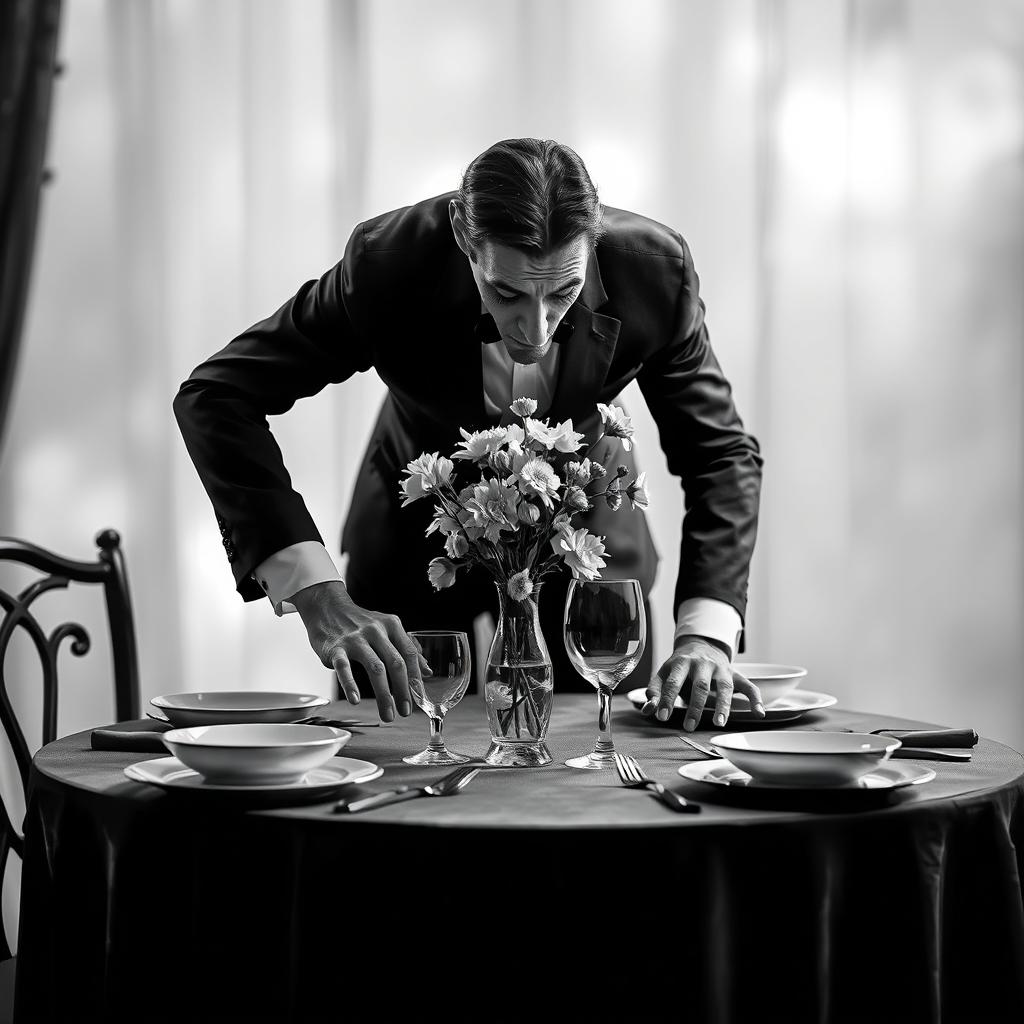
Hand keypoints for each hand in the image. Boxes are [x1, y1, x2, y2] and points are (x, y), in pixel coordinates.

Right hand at [291, 581, 429, 722]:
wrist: (327, 608)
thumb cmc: (360, 623)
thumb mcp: (387, 629)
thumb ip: (407, 649)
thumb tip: (427, 672)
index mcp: (392, 625)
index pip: (410, 654)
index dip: (416, 678)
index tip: (418, 698)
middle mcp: (376, 631)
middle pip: (396, 663)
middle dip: (403, 691)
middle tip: (405, 712)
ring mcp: (356, 639)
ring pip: (375, 668)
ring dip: (384, 695)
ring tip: (387, 714)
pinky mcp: (336, 648)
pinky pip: (344, 668)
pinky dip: (350, 685)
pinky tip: (355, 700)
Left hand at [642, 635, 765, 731]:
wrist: (700, 645)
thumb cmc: (679, 666)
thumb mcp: (663, 674)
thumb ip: (655, 692)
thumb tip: (648, 710)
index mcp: (681, 663)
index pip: (673, 682)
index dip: (666, 699)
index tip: (662, 717)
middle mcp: (702, 664)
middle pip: (700, 686)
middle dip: (695, 707)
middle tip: (689, 726)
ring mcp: (721, 669)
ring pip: (725, 687)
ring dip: (723, 706)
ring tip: (719, 723)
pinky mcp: (735, 674)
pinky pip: (749, 685)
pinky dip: (756, 699)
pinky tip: (759, 713)